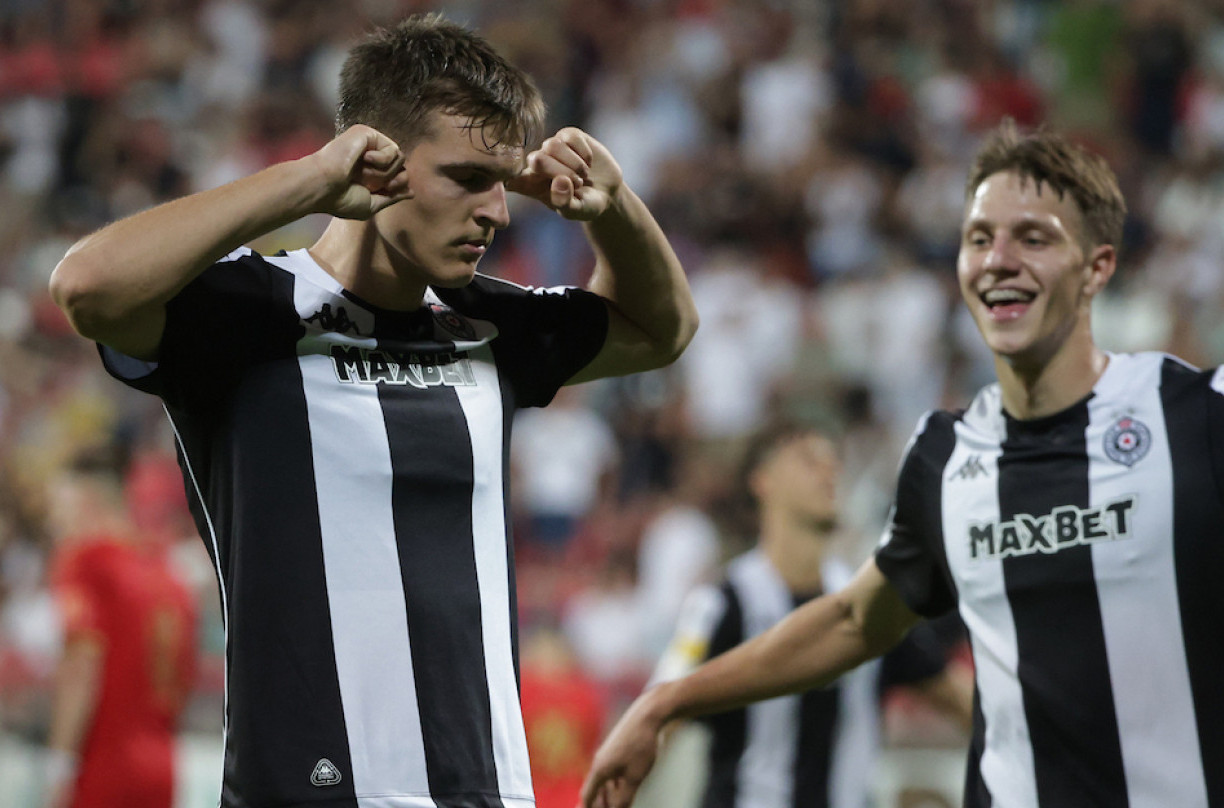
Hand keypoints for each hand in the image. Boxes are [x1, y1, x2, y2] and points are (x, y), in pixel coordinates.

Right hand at [309, 125, 410, 219]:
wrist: (323, 186)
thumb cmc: (341, 199)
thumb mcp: (371, 205)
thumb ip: (392, 197)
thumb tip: (412, 192)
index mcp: (371, 172)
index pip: (399, 177)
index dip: (396, 187)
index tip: (382, 191)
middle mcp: (371, 157)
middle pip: (403, 167)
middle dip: (392, 181)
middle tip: (371, 185)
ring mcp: (369, 144)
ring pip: (399, 158)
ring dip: (384, 173)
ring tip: (363, 174)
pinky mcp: (367, 133)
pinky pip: (392, 149)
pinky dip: (381, 160)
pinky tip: (363, 159)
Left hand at [509, 128, 622, 220]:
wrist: (608, 192)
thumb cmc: (585, 205)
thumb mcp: (576, 211)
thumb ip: (564, 201)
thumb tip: (560, 181)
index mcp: (530, 185)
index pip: (511, 179)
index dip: (512, 178)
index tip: (518, 182)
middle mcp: (536, 164)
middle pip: (536, 159)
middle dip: (559, 171)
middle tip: (579, 184)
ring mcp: (551, 148)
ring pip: (552, 145)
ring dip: (574, 163)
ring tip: (584, 176)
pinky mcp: (567, 135)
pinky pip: (571, 137)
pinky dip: (584, 152)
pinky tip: (588, 162)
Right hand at [580, 691, 665, 807]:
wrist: (646, 715)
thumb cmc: (640, 745)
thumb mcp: (635, 777)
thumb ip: (625, 798)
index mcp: (600, 770)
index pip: (587, 796)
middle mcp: (600, 763)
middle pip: (594, 789)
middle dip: (598, 804)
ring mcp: (608, 755)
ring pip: (604, 781)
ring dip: (607, 796)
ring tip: (615, 805)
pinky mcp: (616, 750)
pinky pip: (611, 773)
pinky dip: (614, 785)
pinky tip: (623, 790)